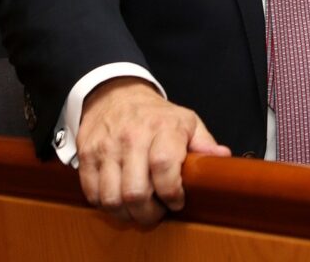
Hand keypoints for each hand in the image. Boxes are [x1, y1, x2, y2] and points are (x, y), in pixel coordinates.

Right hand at [76, 77, 230, 225]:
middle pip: (135, 191)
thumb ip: (205, 143)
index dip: (171, 192)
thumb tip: (222, 158)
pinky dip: (106, 205)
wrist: (116, 95)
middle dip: (148, 213)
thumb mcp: (187, 121)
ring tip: (138, 210)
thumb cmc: (156, 115)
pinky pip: (92, 193)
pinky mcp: (87, 155)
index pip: (164, 166)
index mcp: (163, 128)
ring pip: (111, 198)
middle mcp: (132, 137)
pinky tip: (119, 200)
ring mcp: (106, 147)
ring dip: (126, 214)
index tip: (177, 201)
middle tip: (157, 214)